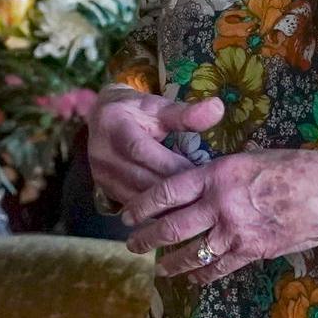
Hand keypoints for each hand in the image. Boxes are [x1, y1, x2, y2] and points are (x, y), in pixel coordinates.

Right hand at [87, 90, 220, 216]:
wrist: (100, 117)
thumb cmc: (135, 110)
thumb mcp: (158, 105)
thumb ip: (185, 113)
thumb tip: (218, 108)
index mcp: (114, 125)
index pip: (142, 151)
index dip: (171, 164)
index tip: (200, 173)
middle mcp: (102, 153)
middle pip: (141, 179)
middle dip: (174, 190)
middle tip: (204, 196)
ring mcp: (101, 175)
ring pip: (138, 199)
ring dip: (166, 205)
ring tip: (194, 207)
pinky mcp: (105, 190)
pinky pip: (134, 205)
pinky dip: (156, 210)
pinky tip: (177, 212)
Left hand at [122, 147, 317, 286]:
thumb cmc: (295, 168)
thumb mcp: (250, 159)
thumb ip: (220, 174)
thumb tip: (198, 184)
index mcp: (217, 175)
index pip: (167, 191)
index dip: (141, 205)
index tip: (127, 213)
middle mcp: (220, 205)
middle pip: (171, 227)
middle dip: (147, 238)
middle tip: (132, 244)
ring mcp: (235, 232)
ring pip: (191, 253)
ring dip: (171, 262)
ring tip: (158, 267)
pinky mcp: (252, 252)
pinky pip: (218, 268)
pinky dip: (202, 275)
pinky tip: (193, 278)